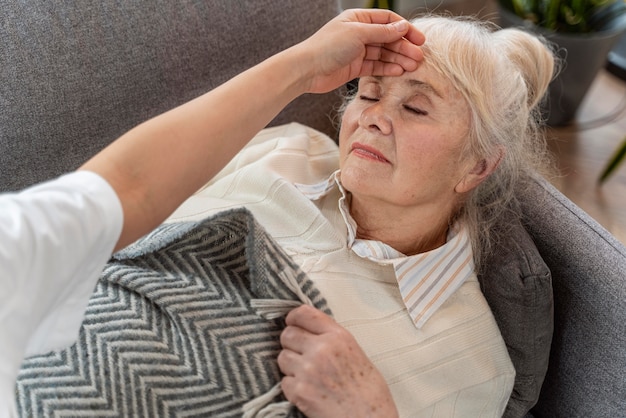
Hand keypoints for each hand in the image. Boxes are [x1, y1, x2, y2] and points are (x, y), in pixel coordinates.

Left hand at [278, 305, 398, 417]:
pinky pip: (284, 381)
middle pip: (287, 334)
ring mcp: (308, 370)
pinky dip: (292, 386)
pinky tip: (308, 391)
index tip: (292, 322)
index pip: (304, 313)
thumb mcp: (356, 352)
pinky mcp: (299, 391)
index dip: (293, 318)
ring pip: (282, 357)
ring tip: (307, 375)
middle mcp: (321, 349)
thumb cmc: (369, 391)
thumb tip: (311, 332)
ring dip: (290, 365)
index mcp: (338, 336)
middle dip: (291, 344)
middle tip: (300, 354)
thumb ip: (333, 339)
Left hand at [292, 8, 424, 93]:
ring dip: (399, 59)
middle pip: (388, 38)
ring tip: (412, 66)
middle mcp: (359, 34)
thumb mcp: (358, 34)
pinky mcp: (355, 68)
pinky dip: (387, 68)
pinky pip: (375, 66)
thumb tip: (402, 27)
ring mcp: (357, 51)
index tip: (419, 39)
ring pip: (383, 54)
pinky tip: (399, 71)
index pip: (388, 21)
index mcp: (358, 19)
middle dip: (404, 47)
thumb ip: (382, 32)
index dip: (405, 29)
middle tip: (419, 57)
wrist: (307, 69)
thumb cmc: (327, 46)